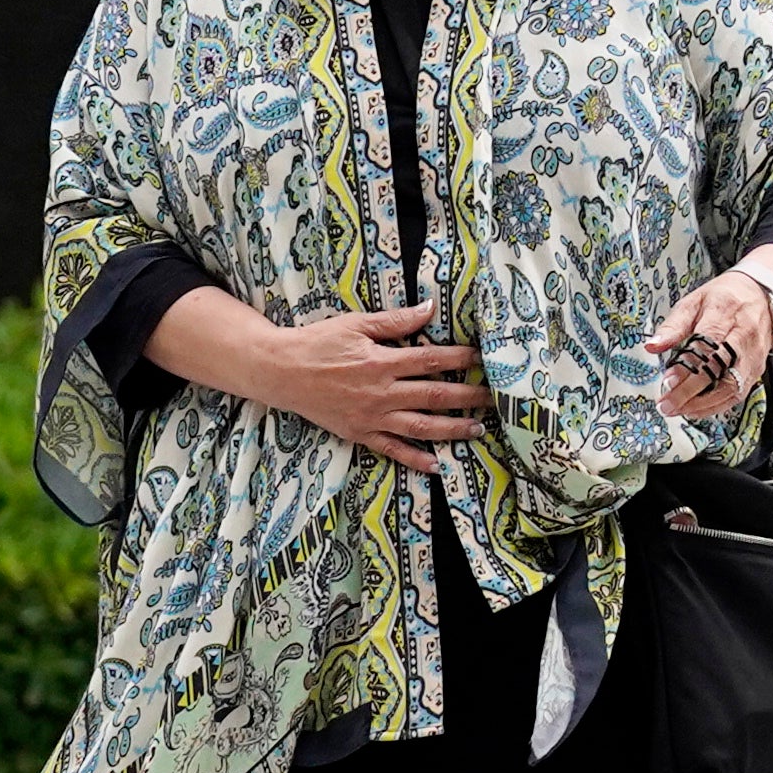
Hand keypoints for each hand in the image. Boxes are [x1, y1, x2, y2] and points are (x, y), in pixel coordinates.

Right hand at [263, 301, 490, 474]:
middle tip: (495, 399)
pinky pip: (391, 449)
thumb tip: (430, 308)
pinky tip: (436, 464)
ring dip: (452, 429)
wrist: (278, 371)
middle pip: (435, 396)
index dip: (462, 359)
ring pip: (420, 426)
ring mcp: (370, 416)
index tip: (484, 359)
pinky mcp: (358, 433)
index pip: (432, 360)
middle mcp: (380, 392)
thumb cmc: (316, 343)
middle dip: (469, 397)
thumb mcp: (354, 324)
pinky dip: (414, 458)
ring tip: (477, 429)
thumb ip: (394, 321)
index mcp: (381, 362)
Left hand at [645, 256, 772, 421]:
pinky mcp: (758, 368)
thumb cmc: (724, 298)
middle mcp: (744, 336)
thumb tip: (652, 345)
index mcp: (725, 313)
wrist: (761, 294)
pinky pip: (739, 393)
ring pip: (732, 387)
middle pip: (720, 370)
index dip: (687, 367)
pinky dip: (717, 405)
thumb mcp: (694, 302)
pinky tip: (698, 409)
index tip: (667, 381)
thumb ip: (673, 325)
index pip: (706, 345)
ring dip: (704, 404)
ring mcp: (754, 354)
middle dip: (691, 392)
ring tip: (680, 410)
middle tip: (667, 404)